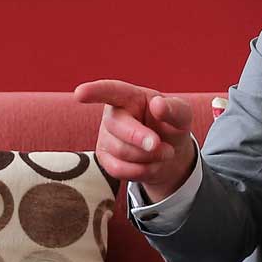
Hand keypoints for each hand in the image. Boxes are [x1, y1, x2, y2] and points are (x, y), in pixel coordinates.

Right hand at [74, 79, 196, 201]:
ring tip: (164, 152)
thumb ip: (174, 109)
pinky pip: (118, 170)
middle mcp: (112, 114)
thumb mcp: (182, 115)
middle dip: (141, 139)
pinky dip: (141, 171)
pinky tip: (151, 164)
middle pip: (118, 127)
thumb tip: (158, 106)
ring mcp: (105, 137)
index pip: (110, 90)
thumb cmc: (171, 127)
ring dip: (149, 157)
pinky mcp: (104, 158)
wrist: (169, 153)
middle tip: (164, 148)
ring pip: (121, 151)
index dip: (94, 92)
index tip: (80, 94)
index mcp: (129, 96)